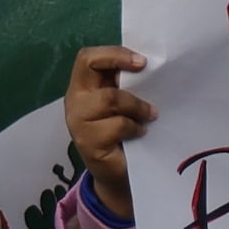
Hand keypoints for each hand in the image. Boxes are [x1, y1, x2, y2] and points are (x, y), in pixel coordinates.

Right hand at [65, 43, 151, 206]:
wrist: (119, 174)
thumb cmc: (126, 133)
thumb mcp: (125, 105)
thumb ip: (129, 86)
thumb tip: (153, 66)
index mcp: (84, 87)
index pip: (87, 58)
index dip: (113, 54)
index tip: (142, 61)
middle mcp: (75, 101)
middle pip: (92, 69)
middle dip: (125, 71)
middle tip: (148, 79)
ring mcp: (78, 122)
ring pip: (109, 98)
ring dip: (137, 106)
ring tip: (150, 116)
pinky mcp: (88, 142)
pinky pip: (117, 125)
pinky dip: (135, 127)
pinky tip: (141, 133)